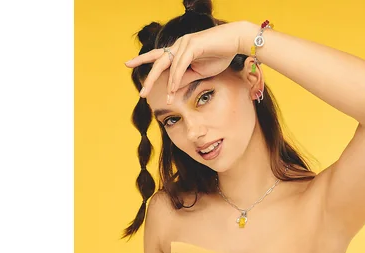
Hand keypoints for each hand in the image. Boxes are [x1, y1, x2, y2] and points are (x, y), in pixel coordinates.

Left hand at [124, 21, 246, 100]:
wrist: (236, 41)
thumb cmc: (220, 55)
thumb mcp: (200, 72)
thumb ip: (186, 77)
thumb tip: (173, 87)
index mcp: (179, 49)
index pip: (158, 55)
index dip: (143, 59)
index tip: (128, 64)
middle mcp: (179, 44)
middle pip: (158, 61)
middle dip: (149, 77)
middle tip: (141, 93)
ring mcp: (184, 43)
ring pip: (169, 65)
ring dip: (166, 84)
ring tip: (165, 99)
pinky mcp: (192, 45)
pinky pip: (180, 64)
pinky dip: (176, 77)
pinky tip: (173, 88)